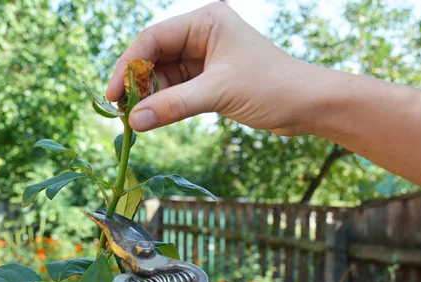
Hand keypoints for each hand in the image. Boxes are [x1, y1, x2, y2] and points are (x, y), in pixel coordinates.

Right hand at [106, 1, 321, 134]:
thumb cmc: (271, 87)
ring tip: (136, 119)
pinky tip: (154, 118)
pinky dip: (165, 103)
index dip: (128, 66)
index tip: (112, 95)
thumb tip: (133, 121)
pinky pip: (177, 89)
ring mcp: (206, 57)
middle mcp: (203, 34)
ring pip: (164, 75)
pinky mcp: (210, 78)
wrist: (307, 105)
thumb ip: (173, 106)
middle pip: (155, 56)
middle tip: (121, 111)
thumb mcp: (218, 93)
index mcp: (206, 21)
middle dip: (138, 83)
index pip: (153, 38)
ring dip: (150, 96)